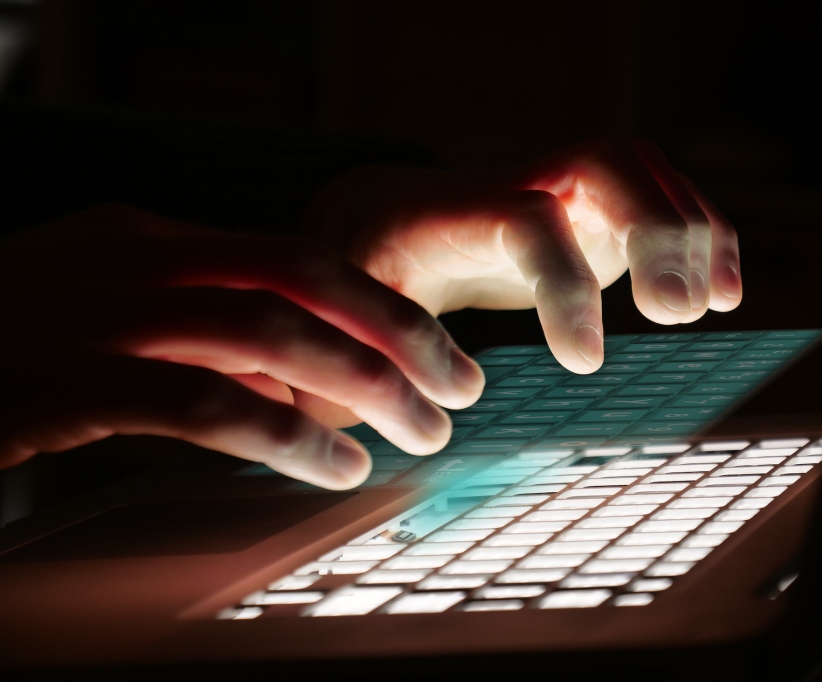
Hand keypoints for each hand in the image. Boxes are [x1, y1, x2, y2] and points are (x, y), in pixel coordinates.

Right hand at [0, 205, 483, 487]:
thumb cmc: (4, 353)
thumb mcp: (104, 320)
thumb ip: (192, 332)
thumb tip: (298, 371)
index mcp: (148, 241)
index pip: (297, 255)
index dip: (382, 302)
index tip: (439, 348)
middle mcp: (130, 260)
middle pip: (304, 278)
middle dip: (399, 334)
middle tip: (463, 386)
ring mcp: (93, 315)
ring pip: (269, 332)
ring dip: (363, 384)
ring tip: (422, 430)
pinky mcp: (61, 383)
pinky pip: (205, 401)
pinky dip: (286, 433)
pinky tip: (337, 465)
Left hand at [306, 136, 741, 374]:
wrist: (393, 220)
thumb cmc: (371, 277)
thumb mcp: (347, 315)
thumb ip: (357, 362)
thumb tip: (370, 424)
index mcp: (452, 211)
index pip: (525, 220)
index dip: (564, 284)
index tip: (583, 365)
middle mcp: (520, 182)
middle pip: (607, 162)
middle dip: (655, 230)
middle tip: (673, 316)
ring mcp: (565, 188)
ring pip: (647, 173)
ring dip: (692, 235)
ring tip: (704, 309)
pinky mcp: (598, 210)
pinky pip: (669, 200)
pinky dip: (707, 236)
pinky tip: (723, 294)